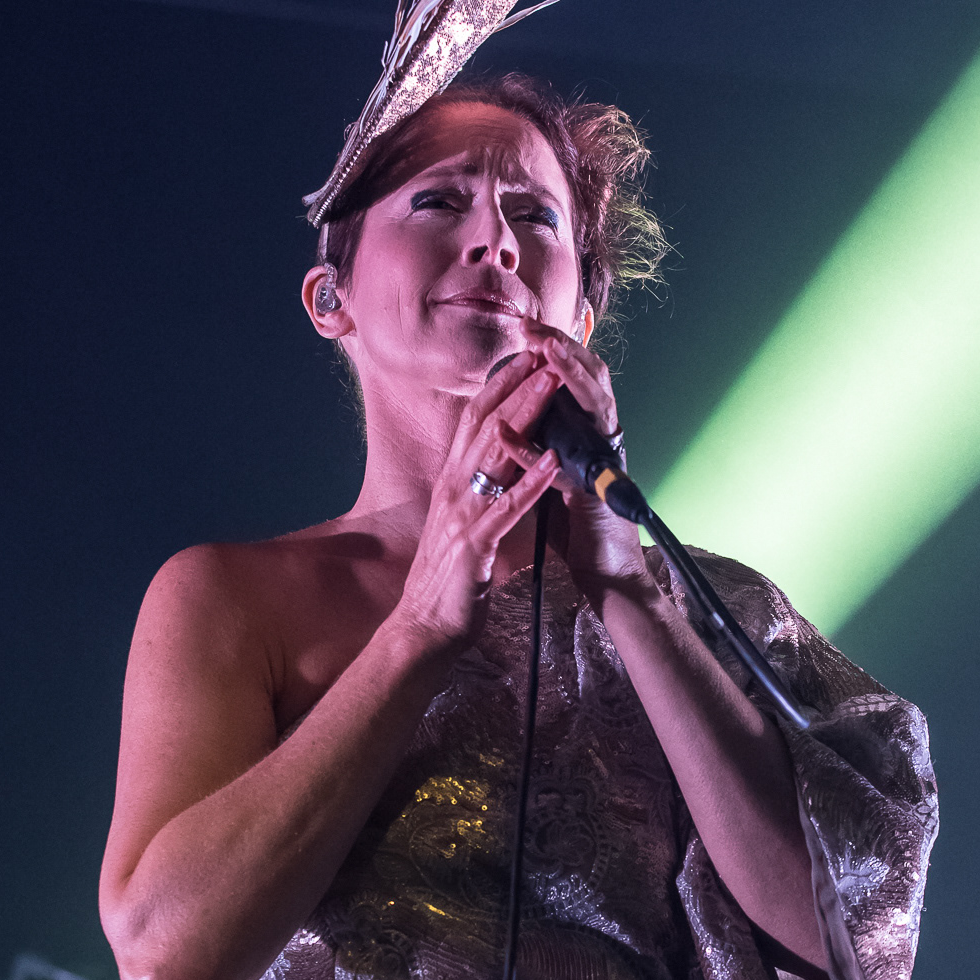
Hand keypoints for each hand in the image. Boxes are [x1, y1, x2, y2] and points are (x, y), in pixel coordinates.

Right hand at [390, 352, 560, 652]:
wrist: (426, 626)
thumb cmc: (453, 577)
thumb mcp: (466, 521)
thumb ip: (482, 489)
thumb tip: (504, 462)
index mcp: (453, 482)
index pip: (475, 422)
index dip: (500, 386)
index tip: (527, 355)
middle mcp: (453, 489)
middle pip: (485, 426)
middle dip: (516, 387)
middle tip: (544, 353)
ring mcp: (461, 515)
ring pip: (495, 455)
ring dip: (525, 418)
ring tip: (552, 387)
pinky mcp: (474, 545)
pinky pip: (506, 508)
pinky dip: (530, 482)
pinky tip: (553, 461)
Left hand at [494, 321, 650, 610]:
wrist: (606, 576)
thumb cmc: (579, 531)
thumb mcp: (553, 477)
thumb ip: (541, 448)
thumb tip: (514, 423)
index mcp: (588, 436)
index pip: (575, 380)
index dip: (554, 351)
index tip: (525, 327)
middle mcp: (602, 441)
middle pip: (590, 378)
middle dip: (561, 347)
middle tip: (531, 324)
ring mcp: (605, 463)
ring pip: (595, 403)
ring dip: (569, 373)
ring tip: (545, 348)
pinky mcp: (598, 492)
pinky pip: (569, 459)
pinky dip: (535, 446)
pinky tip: (510, 428)